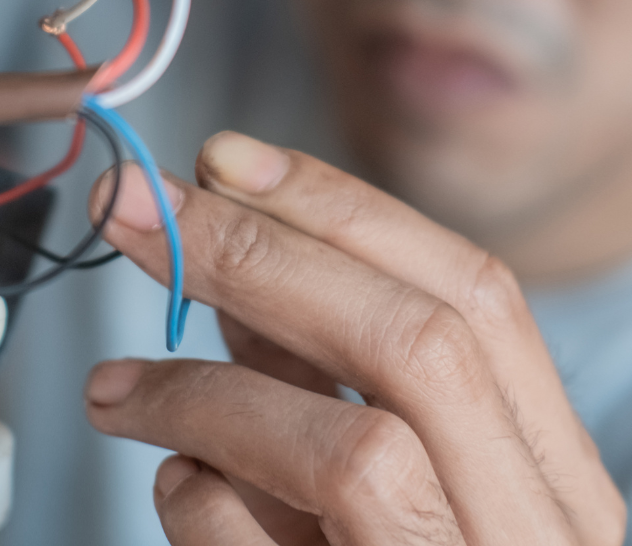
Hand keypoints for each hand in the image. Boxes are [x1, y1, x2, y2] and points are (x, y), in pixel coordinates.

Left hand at [85, 132, 625, 544]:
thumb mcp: (383, 479)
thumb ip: (322, 378)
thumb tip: (228, 265)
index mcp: (552, 479)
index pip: (472, 293)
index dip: (343, 207)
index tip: (225, 159)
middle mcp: (544, 540)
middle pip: (418, 341)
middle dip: (258, 249)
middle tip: (131, 206)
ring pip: (355, 452)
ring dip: (207, 391)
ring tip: (115, 389)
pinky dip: (204, 506)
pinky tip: (175, 496)